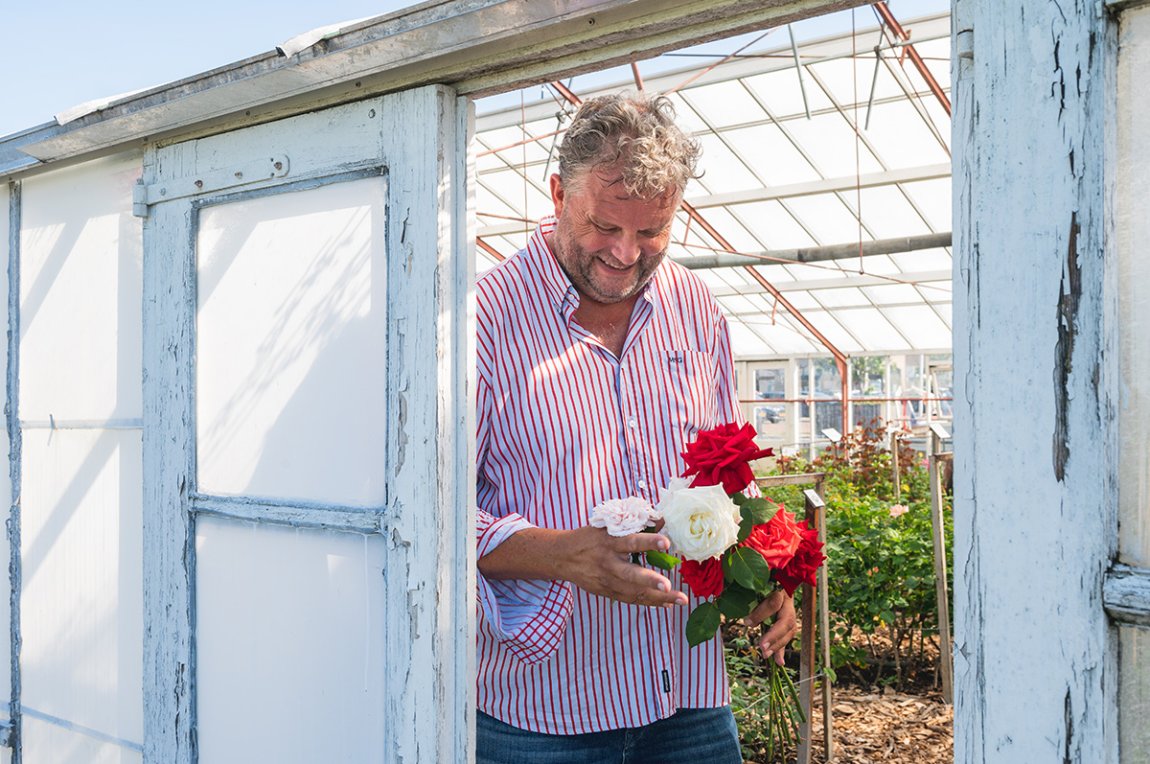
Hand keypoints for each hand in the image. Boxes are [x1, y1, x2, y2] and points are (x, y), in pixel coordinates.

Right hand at [557, 526, 688, 608]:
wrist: (562, 557)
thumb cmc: (589, 538)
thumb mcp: (607, 526)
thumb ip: (634, 526)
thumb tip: (661, 521)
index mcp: (608, 541)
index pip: (630, 541)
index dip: (648, 542)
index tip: (666, 542)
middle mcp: (607, 563)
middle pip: (630, 574)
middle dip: (650, 580)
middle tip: (667, 585)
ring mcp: (607, 581)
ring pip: (633, 592)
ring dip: (657, 598)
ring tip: (678, 599)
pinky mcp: (606, 592)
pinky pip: (630, 599)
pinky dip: (649, 602)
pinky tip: (667, 603)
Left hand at [744, 589, 796, 664]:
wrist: (782, 588)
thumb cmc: (767, 589)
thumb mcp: (759, 591)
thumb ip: (755, 606)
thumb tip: (748, 623)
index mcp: (781, 593)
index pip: (773, 603)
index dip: (761, 614)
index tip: (748, 622)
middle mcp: (789, 606)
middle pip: (785, 623)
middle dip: (774, 636)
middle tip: (763, 647)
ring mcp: (792, 617)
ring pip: (788, 633)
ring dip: (777, 646)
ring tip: (766, 654)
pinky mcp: (790, 627)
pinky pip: (786, 639)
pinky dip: (781, 651)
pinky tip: (779, 662)